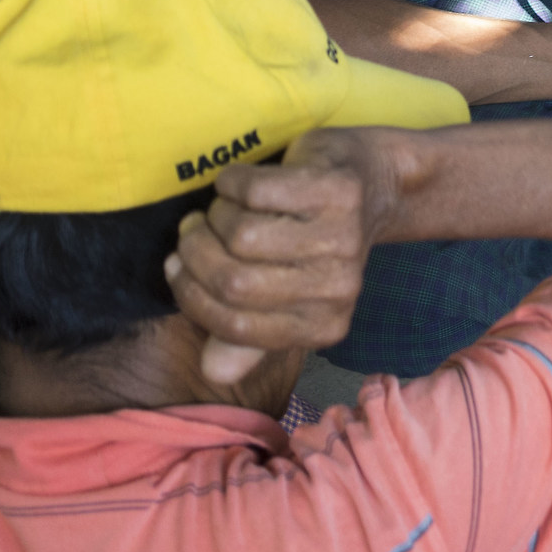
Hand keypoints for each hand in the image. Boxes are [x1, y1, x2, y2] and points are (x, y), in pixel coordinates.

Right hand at [166, 127, 394, 385]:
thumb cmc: (314, 240)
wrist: (374, 181)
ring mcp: (344, 239)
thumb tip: (214, 370)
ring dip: (216, 214)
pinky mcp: (340, 192)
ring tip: (223, 207)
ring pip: (241, 234)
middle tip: (194, 230)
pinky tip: (235, 181)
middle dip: (196, 252)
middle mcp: (340, 289)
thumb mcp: (284, 293)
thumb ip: (246, 335)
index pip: (234, 326)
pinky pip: (257, 190)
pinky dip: (231, 181)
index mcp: (323, 326)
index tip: (176, 266)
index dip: (191, 295)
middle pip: (233, 281)